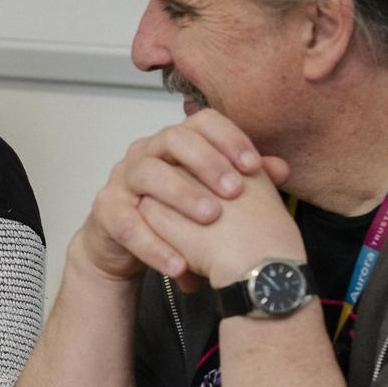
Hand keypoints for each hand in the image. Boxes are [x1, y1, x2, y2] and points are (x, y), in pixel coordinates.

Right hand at [73, 109, 291, 290]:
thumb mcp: (209, 195)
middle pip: (173, 138)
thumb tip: (281, 168)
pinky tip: (180, 264)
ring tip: (210, 218)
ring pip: (147, 174)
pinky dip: (154, 244)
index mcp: (175, 143)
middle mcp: (146, 152)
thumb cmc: (173, 214)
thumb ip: (241, 178)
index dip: (228, 138)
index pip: (202, 122)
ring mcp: (122, 179)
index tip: (253, 165)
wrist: (127, 245)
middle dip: (206, 162)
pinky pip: (127, 223)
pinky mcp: (106, 211)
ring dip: (181, 195)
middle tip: (234, 190)